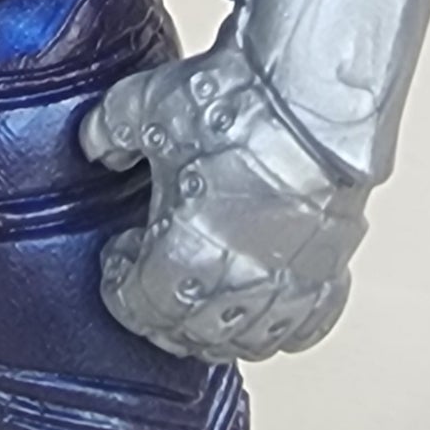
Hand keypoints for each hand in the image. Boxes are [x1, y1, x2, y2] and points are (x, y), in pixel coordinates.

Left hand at [80, 43, 367, 361]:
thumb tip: (98, 146)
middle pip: (191, 333)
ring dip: (218, 327)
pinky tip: (264, 301)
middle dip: (163, 310)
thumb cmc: (239, 102)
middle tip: (152, 279)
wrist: (313, 89)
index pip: (139, 307)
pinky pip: (303, 325)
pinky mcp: (331, 267)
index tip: (119, 258)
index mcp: (185, 257)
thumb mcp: (144, 106)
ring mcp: (290, 283)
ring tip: (203, 296)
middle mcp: (239, 285)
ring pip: (247, 341)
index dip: (120, 285)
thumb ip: (108, 133)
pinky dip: (279, 324)